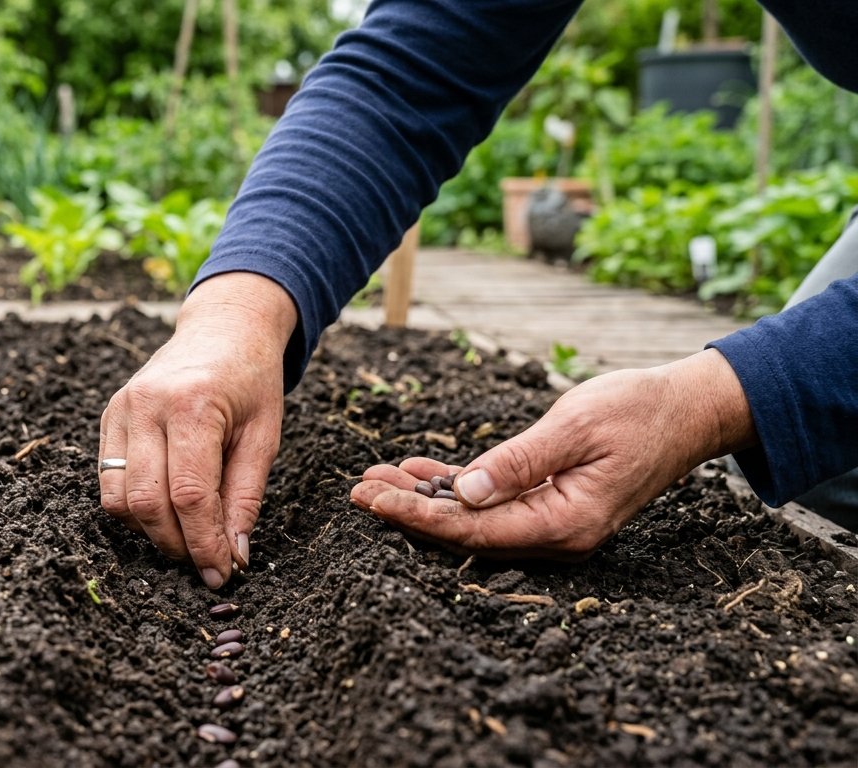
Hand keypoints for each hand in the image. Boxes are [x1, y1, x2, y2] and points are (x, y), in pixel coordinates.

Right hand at [100, 273, 296, 587]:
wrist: (223, 328)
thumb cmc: (252, 381)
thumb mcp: (264, 436)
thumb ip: (246, 497)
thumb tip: (234, 557)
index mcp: (193, 405)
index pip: (190, 495)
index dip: (205, 543)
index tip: (222, 572)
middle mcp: (148, 405)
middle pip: (149, 502)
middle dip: (177, 545)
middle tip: (206, 563)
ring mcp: (121, 409)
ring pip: (120, 498)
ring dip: (151, 531)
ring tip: (186, 538)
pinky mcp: (109, 415)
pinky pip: (109, 480)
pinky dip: (133, 508)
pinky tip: (165, 510)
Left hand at [350, 350, 757, 558]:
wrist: (689, 409)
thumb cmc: (638, 411)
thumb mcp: (574, 427)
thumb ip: (519, 462)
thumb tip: (466, 493)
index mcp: (564, 523)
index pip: (472, 530)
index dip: (416, 516)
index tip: (371, 500)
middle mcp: (557, 535)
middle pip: (465, 532)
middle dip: (408, 512)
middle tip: (357, 490)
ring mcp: (554, 523)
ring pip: (474, 520)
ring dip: (425, 499)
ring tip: (376, 480)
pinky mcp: (552, 504)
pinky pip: (493, 504)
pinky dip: (455, 488)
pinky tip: (418, 472)